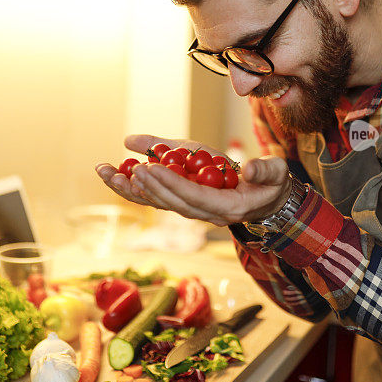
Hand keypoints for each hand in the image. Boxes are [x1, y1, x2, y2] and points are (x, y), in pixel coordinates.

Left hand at [95, 134, 291, 226]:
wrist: (266, 201)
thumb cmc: (271, 184)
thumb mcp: (274, 173)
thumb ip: (265, 170)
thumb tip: (251, 167)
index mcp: (228, 207)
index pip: (195, 197)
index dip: (172, 184)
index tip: (153, 168)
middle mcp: (206, 214)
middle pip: (170, 203)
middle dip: (146, 186)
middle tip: (126, 169)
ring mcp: (193, 210)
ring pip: (158, 202)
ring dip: (131, 189)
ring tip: (107, 172)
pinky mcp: (184, 202)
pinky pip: (156, 197)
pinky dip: (135, 187)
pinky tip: (115, 174)